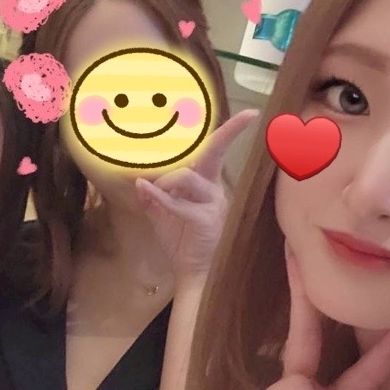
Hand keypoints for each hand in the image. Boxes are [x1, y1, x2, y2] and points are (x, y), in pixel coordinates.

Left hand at [135, 109, 257, 281]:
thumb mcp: (163, 218)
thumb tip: (137, 181)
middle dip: (230, 132)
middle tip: (248, 117)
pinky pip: (178, 203)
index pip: (216, 152)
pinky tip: (145, 190)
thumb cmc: (183, 245)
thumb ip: (153, 199)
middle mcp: (215, 190)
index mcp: (208, 185)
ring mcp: (213, 204)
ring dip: (164, 179)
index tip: (251, 114)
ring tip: (150, 190)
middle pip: (217, 153)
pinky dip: (159, 196)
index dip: (231, 131)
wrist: (194, 276)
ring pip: (188, 176)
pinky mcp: (206, 220)